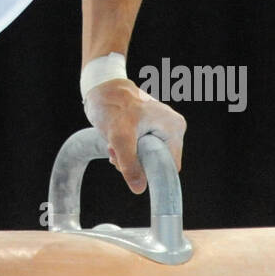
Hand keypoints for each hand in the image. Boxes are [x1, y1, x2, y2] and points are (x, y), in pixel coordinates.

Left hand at [83, 78, 185, 193]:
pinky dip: (125, 151)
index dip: (149, 171)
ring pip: (146, 158)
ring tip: (112, 145)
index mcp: (174, 128)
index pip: (169, 165)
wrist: (100, 87)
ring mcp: (160, 128)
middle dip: (134, 163)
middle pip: (157, 162)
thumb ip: (129, 164)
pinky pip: (140, 150)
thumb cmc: (112, 106)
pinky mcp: (148, 129)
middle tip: (115, 153)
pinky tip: (113, 143)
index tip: (127, 164)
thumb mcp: (119, 137)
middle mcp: (172, 128)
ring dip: (127, 158)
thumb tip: (139, 188)